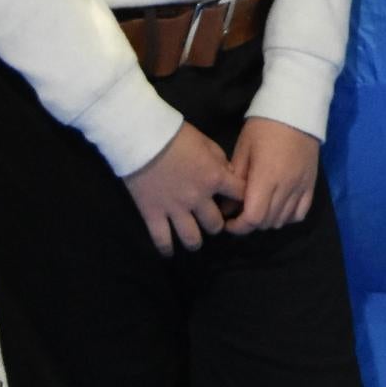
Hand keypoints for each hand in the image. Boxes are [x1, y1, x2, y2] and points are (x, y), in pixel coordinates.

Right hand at [123, 123, 242, 255]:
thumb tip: (228, 173)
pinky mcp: (153, 214)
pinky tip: (169, 251)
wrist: (142, 137)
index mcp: (214, 177)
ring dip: (195, 241)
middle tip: (210, 223)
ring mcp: (175, 209)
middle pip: (215, 224)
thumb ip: (220, 160)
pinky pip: (162, 239)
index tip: (240, 205)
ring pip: (192, 238)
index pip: (240, 196)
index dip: (243, 201)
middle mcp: (198, 198)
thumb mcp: (206, 142)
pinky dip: (166, 248)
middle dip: (215, 225)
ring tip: (193, 240)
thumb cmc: (176, 134)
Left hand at [229, 118, 320, 232]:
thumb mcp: (243, 149)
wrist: (297, 111)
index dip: (239, 226)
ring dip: (267, 221)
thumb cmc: (264, 127)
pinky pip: (300, 213)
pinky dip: (287, 217)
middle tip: (239, 214)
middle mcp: (285, 188)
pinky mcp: (310, 185)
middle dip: (250, 224)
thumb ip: (235, 180)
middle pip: (267, 222)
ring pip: (283, 220)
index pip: (253, 218)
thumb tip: (226, 206)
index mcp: (266, 178)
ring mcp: (300, 187)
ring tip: (257, 209)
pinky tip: (278, 209)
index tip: (228, 222)